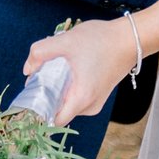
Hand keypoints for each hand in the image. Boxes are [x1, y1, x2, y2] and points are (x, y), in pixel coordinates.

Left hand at [24, 17, 143, 126]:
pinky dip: (68, 86)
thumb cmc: (102, 40)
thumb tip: (28, 69)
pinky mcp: (98, 95)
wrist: (130, 38)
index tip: (30, 93)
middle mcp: (89, 106)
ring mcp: (95, 102)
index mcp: (81, 98)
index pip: (53, 119)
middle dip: (46, 93)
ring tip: (59, 66)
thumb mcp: (65, 41)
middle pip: (58, 110)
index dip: (38, 109)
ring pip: (66, 102)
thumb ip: (40, 53)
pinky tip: (70, 67)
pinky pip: (75, 97)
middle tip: (43, 72)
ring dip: (57, 88)